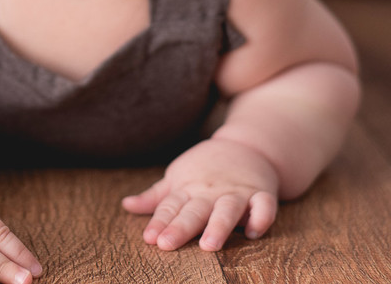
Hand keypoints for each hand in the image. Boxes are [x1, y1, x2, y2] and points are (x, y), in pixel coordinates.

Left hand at [121, 136, 278, 251]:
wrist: (246, 146)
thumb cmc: (206, 168)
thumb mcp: (178, 178)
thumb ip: (155, 198)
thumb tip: (126, 205)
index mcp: (188, 188)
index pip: (171, 206)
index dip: (159, 222)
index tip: (149, 238)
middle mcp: (211, 191)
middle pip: (194, 210)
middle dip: (180, 227)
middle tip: (167, 244)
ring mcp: (237, 192)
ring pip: (228, 209)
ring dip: (218, 226)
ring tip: (208, 244)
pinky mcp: (261, 193)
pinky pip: (264, 206)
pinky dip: (260, 218)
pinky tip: (252, 232)